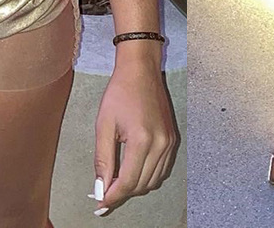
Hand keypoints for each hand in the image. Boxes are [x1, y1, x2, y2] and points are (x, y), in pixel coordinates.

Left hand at [90, 56, 176, 214]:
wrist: (141, 70)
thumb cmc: (120, 92)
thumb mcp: (104, 125)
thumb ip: (103, 160)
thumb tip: (100, 188)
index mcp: (142, 139)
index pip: (128, 182)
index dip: (112, 196)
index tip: (100, 203)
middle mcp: (161, 144)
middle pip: (142, 185)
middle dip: (122, 193)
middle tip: (104, 192)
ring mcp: (170, 142)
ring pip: (154, 181)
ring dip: (135, 186)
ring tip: (117, 180)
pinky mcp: (173, 139)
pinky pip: (162, 169)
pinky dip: (148, 176)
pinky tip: (134, 169)